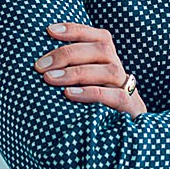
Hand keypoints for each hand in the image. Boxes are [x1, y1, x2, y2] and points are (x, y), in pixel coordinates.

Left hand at [33, 23, 147, 116]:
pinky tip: (69, 94)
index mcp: (109, 61)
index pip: (98, 36)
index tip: (49, 30)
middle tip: (40, 66)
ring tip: (50, 79)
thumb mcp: (84, 86)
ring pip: (110, 71)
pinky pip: (116, 96)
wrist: (126, 138)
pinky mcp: (131, 109)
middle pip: (102, 49)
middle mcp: (120, 70)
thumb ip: (69, 72)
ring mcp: (127, 89)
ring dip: (77, 72)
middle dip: (68, 54)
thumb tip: (38, 64)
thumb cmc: (94, 107)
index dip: (75, 30)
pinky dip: (91, 93)